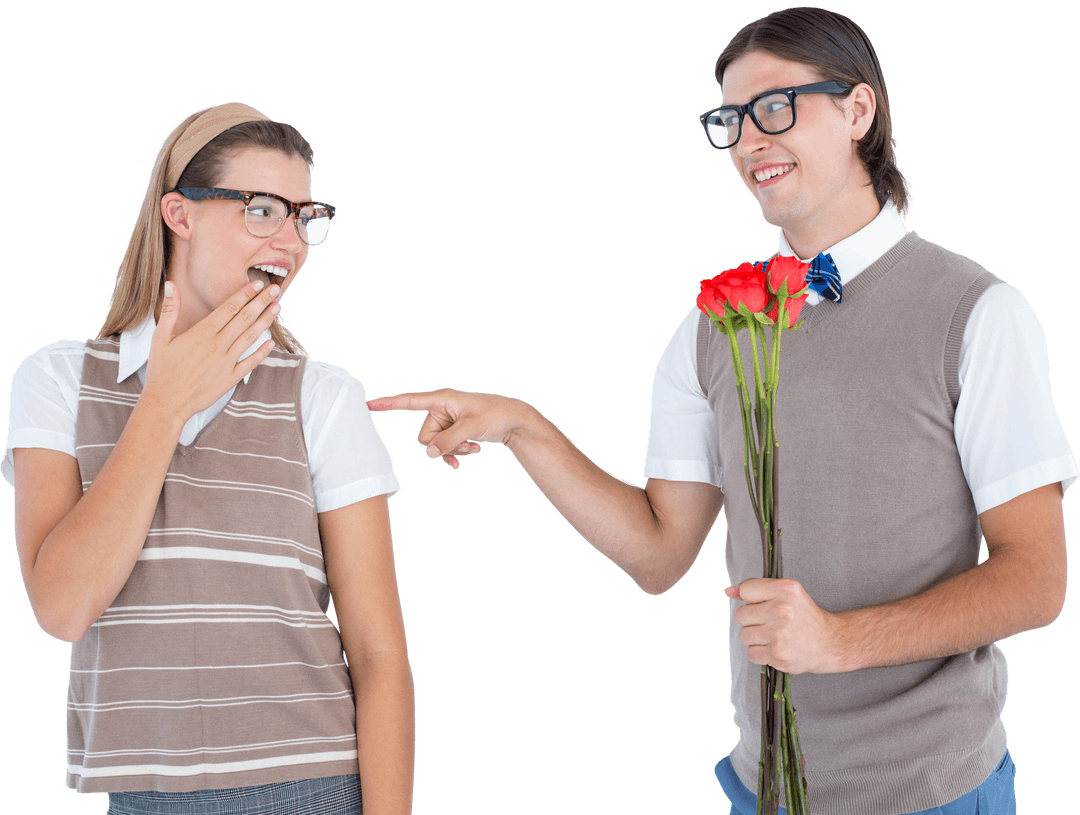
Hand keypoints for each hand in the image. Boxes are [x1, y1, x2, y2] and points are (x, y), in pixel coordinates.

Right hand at [143, 280, 280, 424]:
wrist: (166, 402)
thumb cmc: (161, 370)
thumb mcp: (160, 337)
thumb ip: (169, 310)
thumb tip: (170, 284)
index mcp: (202, 332)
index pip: (229, 307)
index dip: (245, 294)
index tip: (258, 283)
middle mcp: (217, 345)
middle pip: (244, 318)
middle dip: (261, 301)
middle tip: (275, 289)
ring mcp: (226, 362)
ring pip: (250, 337)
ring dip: (265, 321)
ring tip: (277, 307)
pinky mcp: (230, 378)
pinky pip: (251, 363)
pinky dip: (262, 352)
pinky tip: (271, 342)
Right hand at [367, 388, 527, 468]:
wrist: (514, 421)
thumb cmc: (495, 415)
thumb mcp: (471, 428)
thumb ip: (448, 441)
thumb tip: (430, 454)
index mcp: (441, 399)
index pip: (409, 401)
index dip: (389, 404)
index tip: (370, 405)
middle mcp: (441, 409)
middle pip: (425, 437)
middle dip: (443, 446)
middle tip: (465, 446)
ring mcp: (447, 421)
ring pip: (436, 446)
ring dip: (453, 451)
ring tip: (473, 448)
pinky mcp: (454, 431)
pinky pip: (445, 448)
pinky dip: (457, 452)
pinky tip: (474, 451)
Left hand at [725, 578, 844, 673]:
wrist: (830, 643)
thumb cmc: (805, 617)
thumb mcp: (787, 593)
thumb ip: (757, 588)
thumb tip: (729, 591)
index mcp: (786, 589)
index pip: (746, 590)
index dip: (751, 599)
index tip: (763, 605)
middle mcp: (782, 609)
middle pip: (740, 615)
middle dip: (752, 620)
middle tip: (770, 623)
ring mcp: (779, 633)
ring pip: (743, 635)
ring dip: (755, 638)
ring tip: (773, 636)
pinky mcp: (777, 654)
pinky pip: (750, 653)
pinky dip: (760, 653)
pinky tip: (775, 647)